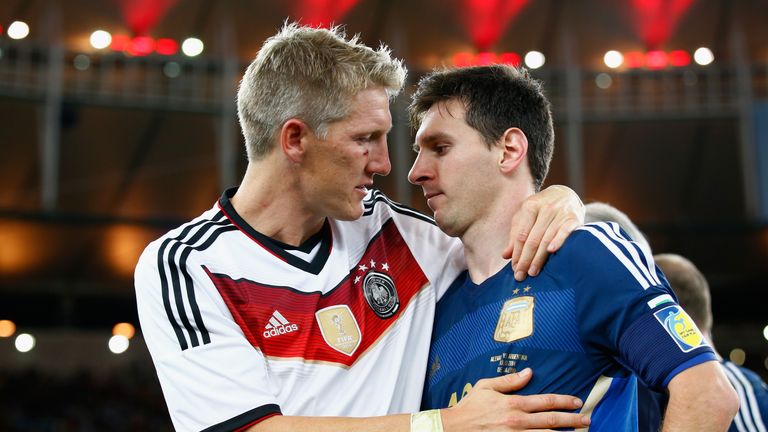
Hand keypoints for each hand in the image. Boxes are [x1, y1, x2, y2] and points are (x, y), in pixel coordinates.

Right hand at [441, 368, 589, 430]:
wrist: (454, 428)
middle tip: (588, 419)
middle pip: (552, 420)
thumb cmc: (470, 406)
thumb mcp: (487, 386)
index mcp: (513, 403)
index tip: (577, 401)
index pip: (546, 401)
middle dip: (572, 420)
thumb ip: (510, 380)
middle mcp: (517, 421)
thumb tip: (529, 372)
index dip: (565, 401)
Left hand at [502, 185, 583, 280]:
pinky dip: (558, 240)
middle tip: (521, 275)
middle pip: (533, 239)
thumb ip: (515, 234)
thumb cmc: (540, 209)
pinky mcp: (574, 217)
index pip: (521, 235)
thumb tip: (505, 255)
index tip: (514, 268)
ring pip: (547, 238)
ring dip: (539, 258)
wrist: (566, 194)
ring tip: (533, 272)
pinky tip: (551, 252)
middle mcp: (545, 208)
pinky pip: (565, 231)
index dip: (517, 253)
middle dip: (526, 259)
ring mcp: (560, 212)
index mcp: (530, 206)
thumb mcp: (525, 216)